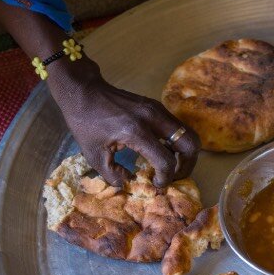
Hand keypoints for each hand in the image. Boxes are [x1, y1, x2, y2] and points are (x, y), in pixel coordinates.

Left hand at [49, 58, 199, 186]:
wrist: (83, 90)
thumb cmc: (85, 121)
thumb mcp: (93, 154)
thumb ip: (113, 174)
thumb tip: (129, 184)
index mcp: (136, 132)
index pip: (166, 161)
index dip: (166, 178)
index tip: (157, 184)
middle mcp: (153, 118)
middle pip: (190, 144)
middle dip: (187, 165)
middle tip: (174, 175)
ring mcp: (158, 109)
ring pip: (188, 133)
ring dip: (185, 153)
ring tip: (171, 165)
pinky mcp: (157, 107)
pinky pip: (178, 127)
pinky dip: (177, 143)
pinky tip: (162, 151)